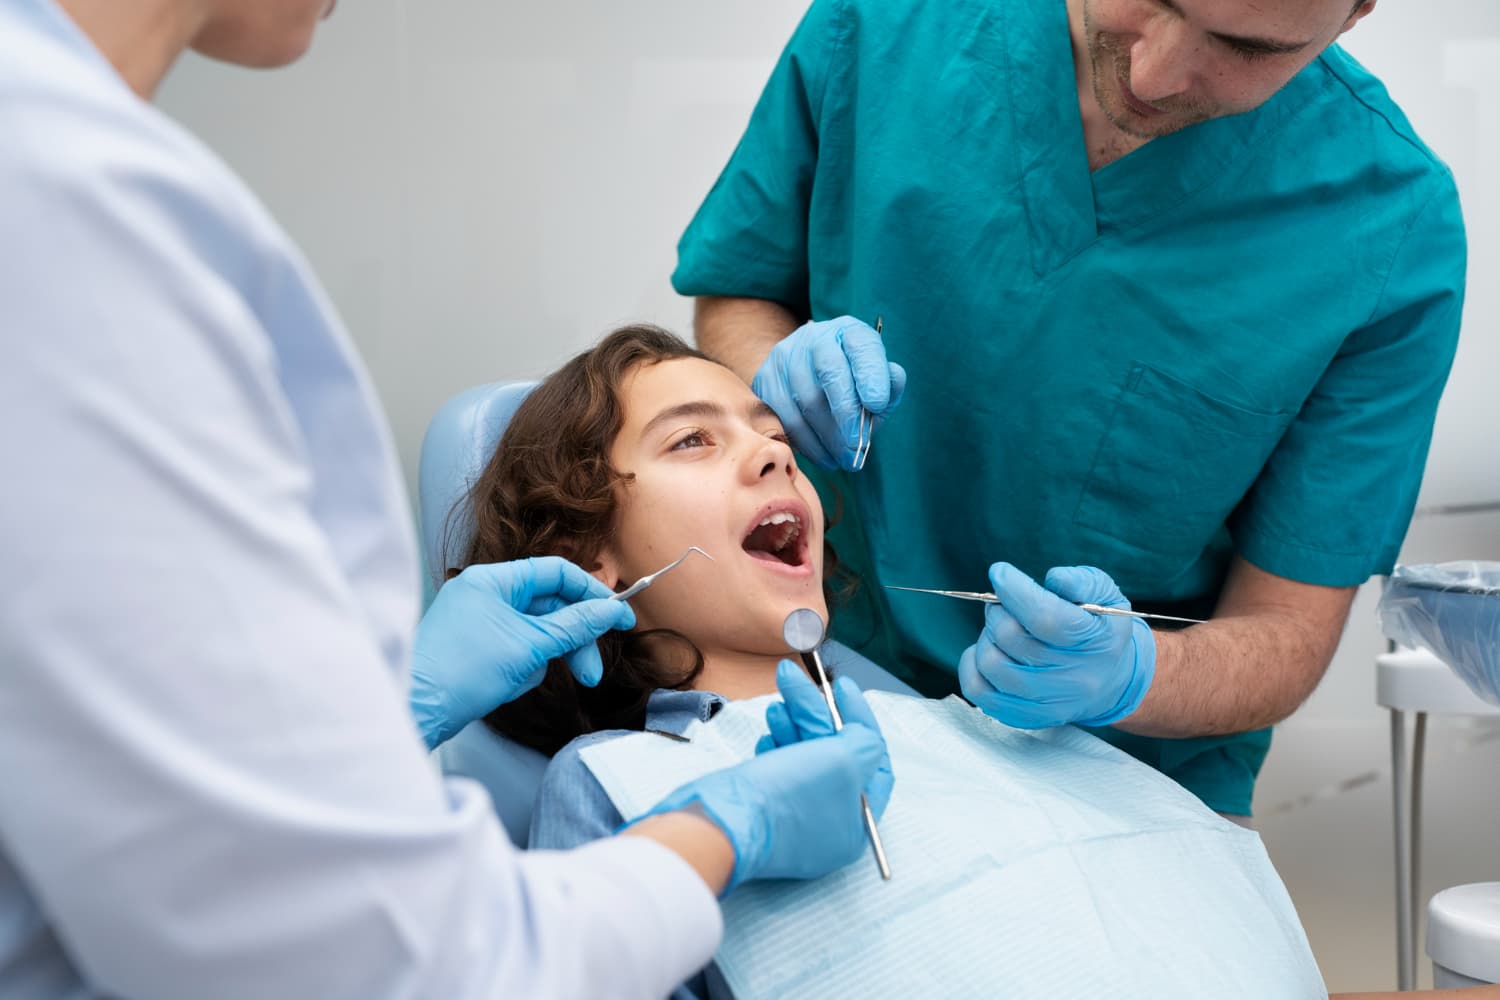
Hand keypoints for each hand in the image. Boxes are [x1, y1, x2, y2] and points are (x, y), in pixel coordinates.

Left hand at [409, 557, 635, 749]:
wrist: (415, 711)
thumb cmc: (463, 671)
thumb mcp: (530, 646)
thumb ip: (575, 626)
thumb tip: (611, 610)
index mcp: (493, 579)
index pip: (556, 573)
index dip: (592, 594)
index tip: (620, 620)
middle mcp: (485, 593)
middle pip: (549, 606)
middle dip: (572, 640)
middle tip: (591, 674)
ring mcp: (478, 621)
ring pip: (535, 633)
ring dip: (541, 658)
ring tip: (522, 681)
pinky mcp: (475, 648)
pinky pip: (516, 650)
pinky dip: (520, 669)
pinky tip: (505, 687)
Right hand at [751, 316, 905, 469]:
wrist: (803, 373)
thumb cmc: (851, 382)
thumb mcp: (876, 380)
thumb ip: (889, 386)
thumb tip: (885, 391)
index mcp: (848, 332)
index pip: (861, 346)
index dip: (870, 374)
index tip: (878, 404)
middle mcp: (813, 338)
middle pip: (830, 374)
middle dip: (846, 415)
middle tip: (857, 448)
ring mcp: (784, 358)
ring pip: (805, 402)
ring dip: (827, 439)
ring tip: (844, 459)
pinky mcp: (764, 381)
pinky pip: (784, 418)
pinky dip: (807, 444)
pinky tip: (824, 456)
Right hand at [755, 662, 892, 816]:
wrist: (721, 824)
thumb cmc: (788, 795)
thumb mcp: (844, 761)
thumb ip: (865, 742)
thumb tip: (860, 734)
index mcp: (855, 825)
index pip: (873, 762)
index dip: (860, 718)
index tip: (842, 687)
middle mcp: (826, 825)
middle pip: (832, 754)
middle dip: (815, 711)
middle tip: (794, 677)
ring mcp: (792, 818)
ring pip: (803, 757)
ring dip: (793, 721)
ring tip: (778, 704)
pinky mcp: (763, 809)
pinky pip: (777, 769)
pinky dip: (776, 743)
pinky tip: (768, 731)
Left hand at [958, 562, 1155, 728]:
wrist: (1109, 680)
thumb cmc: (1098, 628)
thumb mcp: (1104, 595)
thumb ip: (1081, 581)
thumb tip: (1053, 579)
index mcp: (1097, 643)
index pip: (1046, 618)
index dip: (1015, 590)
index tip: (1001, 572)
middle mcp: (1073, 679)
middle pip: (1011, 637)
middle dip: (999, 610)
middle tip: (1006, 604)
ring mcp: (1047, 703)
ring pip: (991, 663)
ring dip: (987, 636)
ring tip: (1002, 629)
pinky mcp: (1024, 717)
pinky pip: (978, 690)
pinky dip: (973, 664)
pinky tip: (990, 650)